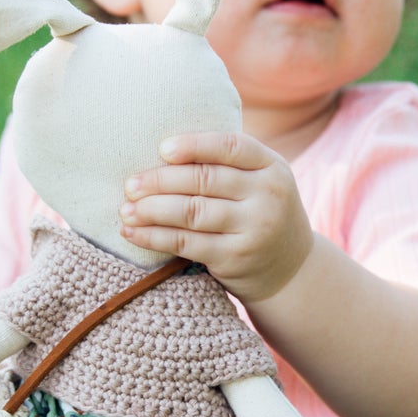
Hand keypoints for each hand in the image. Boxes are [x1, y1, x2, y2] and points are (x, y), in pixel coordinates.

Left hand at [119, 131, 312, 303]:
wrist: (291, 270)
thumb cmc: (260, 214)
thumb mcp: (261, 182)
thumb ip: (229, 164)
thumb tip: (163, 148)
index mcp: (272, 167)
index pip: (231, 146)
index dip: (194, 145)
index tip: (162, 149)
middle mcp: (267, 196)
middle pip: (204, 180)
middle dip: (160, 181)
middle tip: (130, 184)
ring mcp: (254, 228)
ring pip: (191, 212)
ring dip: (151, 210)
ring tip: (126, 209)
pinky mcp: (235, 257)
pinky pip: (186, 243)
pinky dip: (154, 237)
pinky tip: (133, 233)